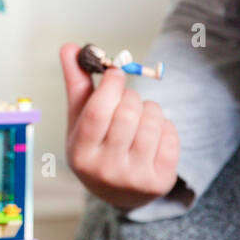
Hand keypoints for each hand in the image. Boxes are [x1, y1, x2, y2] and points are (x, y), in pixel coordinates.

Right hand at [61, 42, 179, 210]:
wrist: (119, 193)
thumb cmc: (97, 146)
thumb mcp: (81, 120)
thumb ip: (77, 84)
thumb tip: (69, 47)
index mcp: (80, 153)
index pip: (98, 110)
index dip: (111, 84)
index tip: (116, 73)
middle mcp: (105, 170)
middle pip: (127, 113)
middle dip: (131, 96)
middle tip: (128, 99)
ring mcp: (134, 178)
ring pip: (152, 121)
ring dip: (150, 108)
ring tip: (141, 116)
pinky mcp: (159, 181)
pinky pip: (170, 135)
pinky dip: (165, 126)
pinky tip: (154, 134)